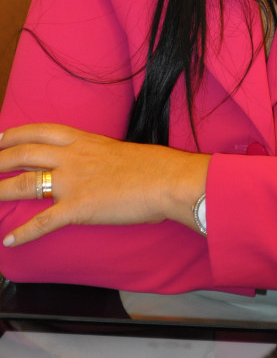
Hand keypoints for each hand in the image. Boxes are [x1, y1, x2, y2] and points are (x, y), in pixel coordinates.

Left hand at [0, 124, 209, 246]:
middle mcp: (73, 156)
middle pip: (24, 153)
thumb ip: (95, 155)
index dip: (15, 134)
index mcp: (84, 139)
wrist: (166, 179)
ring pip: (25, 183)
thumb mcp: (116, 151)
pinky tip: (10, 239)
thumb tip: (88, 164)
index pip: (40, 131)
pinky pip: (44, 221)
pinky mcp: (79, 207)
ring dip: (0, 190)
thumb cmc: (150, 166)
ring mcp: (74, 181)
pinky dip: (24, 232)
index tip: (0, 137)